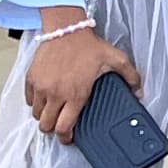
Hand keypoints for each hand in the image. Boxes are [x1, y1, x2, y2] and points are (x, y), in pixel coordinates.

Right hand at [22, 23, 137, 140]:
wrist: (66, 29)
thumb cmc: (88, 45)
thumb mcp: (115, 59)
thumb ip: (130, 77)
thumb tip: (138, 92)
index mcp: (75, 95)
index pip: (64, 127)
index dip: (65, 138)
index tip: (68, 138)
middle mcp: (55, 94)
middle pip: (46, 125)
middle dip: (52, 129)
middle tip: (60, 125)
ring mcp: (41, 87)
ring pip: (36, 114)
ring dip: (44, 116)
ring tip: (53, 110)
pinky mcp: (31, 79)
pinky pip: (29, 100)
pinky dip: (35, 102)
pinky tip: (45, 98)